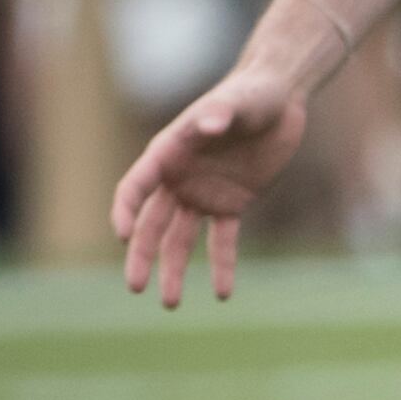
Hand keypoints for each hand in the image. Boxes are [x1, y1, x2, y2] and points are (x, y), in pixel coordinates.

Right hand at [111, 64, 311, 307]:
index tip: (121, 236)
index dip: (125, 211)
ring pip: (180, 240)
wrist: (278, 100)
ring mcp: (202, 194)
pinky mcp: (231, 204)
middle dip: (141, 256)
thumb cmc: (250, 96)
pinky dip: (223, 266)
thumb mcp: (237, 103)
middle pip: (151, 225)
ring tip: (170, 304)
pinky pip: (223, 241)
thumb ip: (218, 115)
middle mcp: (178, 179)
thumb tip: (207, 124)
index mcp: (167, 154)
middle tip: (134, 287)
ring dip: (174, 271)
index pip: (135, 188)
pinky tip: (223, 294)